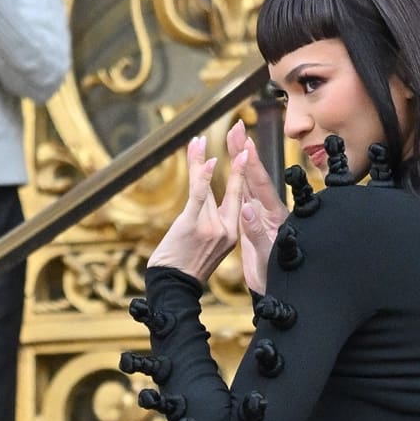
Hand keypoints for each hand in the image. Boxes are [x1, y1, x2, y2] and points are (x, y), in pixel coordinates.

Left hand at [148, 136, 247, 280]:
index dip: (242, 173)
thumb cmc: (186, 266)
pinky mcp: (194, 224)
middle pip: (231, 188)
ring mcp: (211, 227)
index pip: (238, 197)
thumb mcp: (206, 244)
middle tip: (240, 134)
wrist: (174, 287)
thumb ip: (212, 221)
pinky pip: (200, 195)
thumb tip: (207, 198)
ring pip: (207, 187)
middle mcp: (227, 230)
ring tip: (198, 140)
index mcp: (232, 233)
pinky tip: (206, 159)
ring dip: (199, 160)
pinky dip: (202, 176)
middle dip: (237, 160)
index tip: (245, 152)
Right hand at [226, 118, 288, 294]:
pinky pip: (243, 194)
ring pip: (248, 182)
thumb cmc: (274, 278)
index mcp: (273, 218)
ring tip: (232, 137)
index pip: (261, 186)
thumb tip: (246, 209)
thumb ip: (256, 234)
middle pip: (255, 176)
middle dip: (244, 151)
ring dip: (239, 159)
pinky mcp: (252, 222)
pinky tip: (232, 167)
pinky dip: (237, 178)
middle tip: (236, 126)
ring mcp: (260, 216)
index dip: (252, 165)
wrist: (276, 293)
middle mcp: (268, 212)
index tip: (245, 143)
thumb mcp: (266, 259)